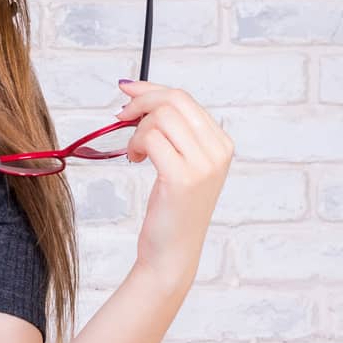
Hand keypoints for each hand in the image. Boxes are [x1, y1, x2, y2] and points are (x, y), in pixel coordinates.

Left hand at [115, 80, 234, 290]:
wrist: (172, 252)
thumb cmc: (171, 209)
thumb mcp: (180, 163)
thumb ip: (171, 130)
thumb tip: (137, 93)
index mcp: (221, 144)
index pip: (185, 98)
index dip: (151, 90)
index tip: (127, 90)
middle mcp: (218, 151)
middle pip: (174, 100)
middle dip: (140, 102)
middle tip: (121, 116)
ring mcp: (202, 164)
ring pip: (160, 117)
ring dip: (136, 130)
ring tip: (134, 152)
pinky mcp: (181, 177)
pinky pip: (150, 139)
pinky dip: (135, 144)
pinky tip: (135, 159)